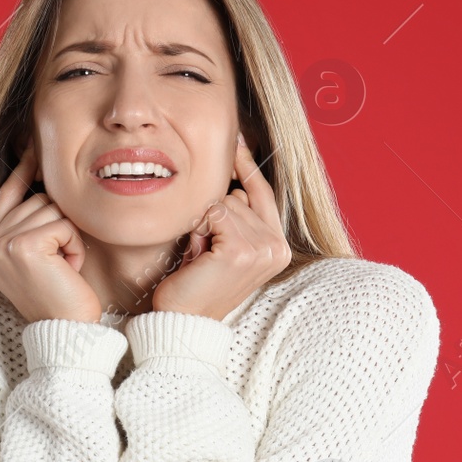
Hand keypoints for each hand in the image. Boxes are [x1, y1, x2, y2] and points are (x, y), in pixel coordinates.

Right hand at [0, 141, 103, 323]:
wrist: (66, 332)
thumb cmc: (59, 294)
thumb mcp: (36, 253)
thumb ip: (28, 220)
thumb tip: (36, 172)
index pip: (5, 195)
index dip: (24, 172)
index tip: (33, 148)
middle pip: (35, 198)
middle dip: (58, 224)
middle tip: (60, 262)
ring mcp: (0, 245)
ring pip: (51, 208)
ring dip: (69, 236)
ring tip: (63, 267)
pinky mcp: (22, 246)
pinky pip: (63, 223)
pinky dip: (75, 245)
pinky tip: (68, 270)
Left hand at [152, 134, 290, 319]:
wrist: (183, 320)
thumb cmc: (196, 282)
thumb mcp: (223, 245)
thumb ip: (236, 216)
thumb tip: (233, 175)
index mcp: (278, 247)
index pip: (264, 194)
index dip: (248, 168)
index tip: (237, 141)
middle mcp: (277, 247)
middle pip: (239, 195)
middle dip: (213, 214)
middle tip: (204, 250)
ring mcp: (262, 249)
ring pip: (224, 203)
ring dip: (203, 224)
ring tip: (200, 255)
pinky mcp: (241, 250)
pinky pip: (214, 213)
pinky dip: (198, 229)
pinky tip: (197, 254)